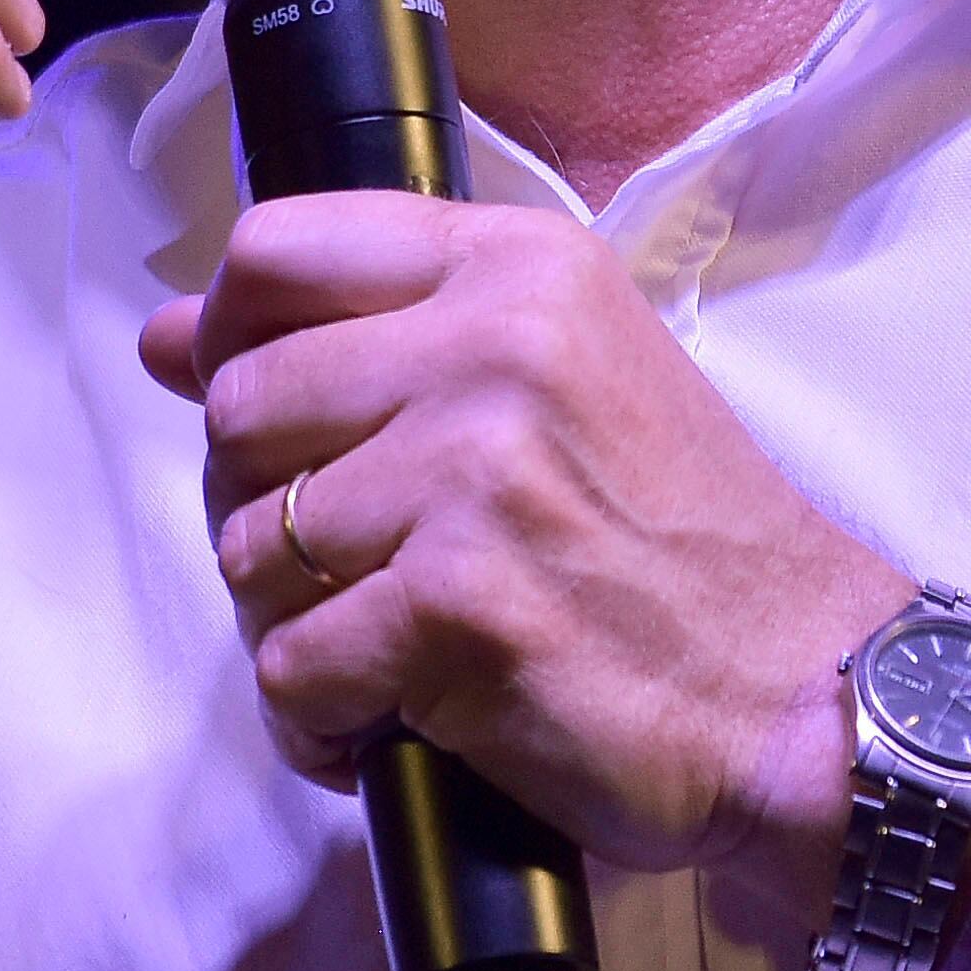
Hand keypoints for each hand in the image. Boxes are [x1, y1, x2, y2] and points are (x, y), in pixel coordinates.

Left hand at [137, 194, 912, 906]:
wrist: (805, 691)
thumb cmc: (680, 541)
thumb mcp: (557, 375)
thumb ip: (370, 336)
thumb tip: (165, 337)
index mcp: (516, 267)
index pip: (275, 249)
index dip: (231, 337)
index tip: (274, 415)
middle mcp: (492, 348)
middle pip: (240, 407)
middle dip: (262, 507)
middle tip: (352, 566)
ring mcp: (472, 474)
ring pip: (247, 544)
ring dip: (295, 623)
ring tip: (387, 648)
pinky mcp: (459, 605)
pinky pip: (290, 664)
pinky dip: (321, 720)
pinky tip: (388, 721)